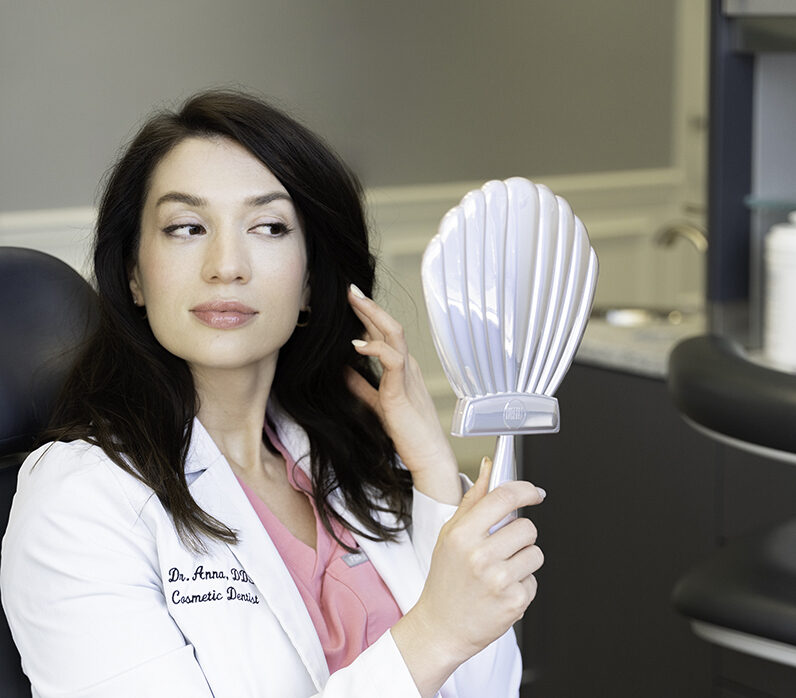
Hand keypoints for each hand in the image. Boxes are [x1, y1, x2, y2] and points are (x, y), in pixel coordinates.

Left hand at [346, 284, 460, 503]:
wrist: (428, 457)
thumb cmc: (407, 434)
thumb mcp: (376, 403)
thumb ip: (360, 385)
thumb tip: (342, 369)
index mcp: (402, 368)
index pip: (384, 333)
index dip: (367, 315)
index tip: (349, 301)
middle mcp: (407, 366)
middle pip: (389, 326)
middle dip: (368, 306)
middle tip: (349, 289)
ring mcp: (407, 375)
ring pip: (393, 334)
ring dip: (373, 316)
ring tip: (354, 302)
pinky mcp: (402, 390)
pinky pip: (392, 359)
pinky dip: (375, 348)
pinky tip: (356, 345)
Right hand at [391, 457, 544, 695]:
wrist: (441, 628)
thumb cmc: (445, 580)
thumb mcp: (450, 536)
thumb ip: (473, 500)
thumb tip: (489, 468)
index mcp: (462, 535)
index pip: (503, 498)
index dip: (525, 490)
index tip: (533, 492)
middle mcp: (480, 556)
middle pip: (527, 527)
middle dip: (520, 534)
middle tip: (503, 547)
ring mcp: (499, 580)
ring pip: (536, 552)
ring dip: (524, 558)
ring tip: (501, 570)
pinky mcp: (515, 602)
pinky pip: (534, 579)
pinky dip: (522, 583)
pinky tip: (501, 589)